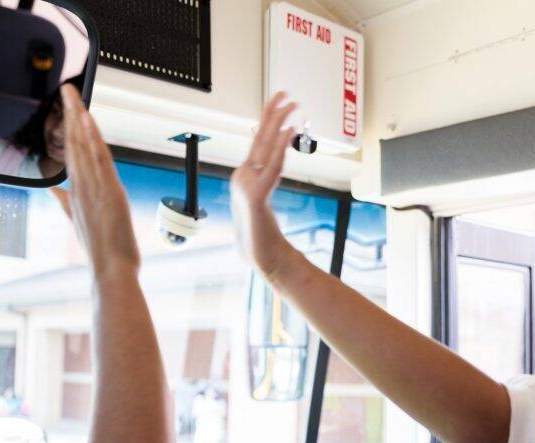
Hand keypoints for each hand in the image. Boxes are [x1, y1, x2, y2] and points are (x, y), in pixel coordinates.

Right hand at [60, 84, 139, 273]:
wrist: (110, 271)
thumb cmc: (98, 250)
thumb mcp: (77, 222)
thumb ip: (64, 201)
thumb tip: (54, 188)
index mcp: (76, 191)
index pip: (70, 151)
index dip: (67, 126)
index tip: (64, 106)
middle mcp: (82, 186)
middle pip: (73, 143)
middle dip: (70, 114)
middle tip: (66, 89)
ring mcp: (94, 188)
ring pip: (84, 147)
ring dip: (79, 119)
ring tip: (73, 95)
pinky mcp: (109, 192)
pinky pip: (99, 159)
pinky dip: (93, 138)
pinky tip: (88, 121)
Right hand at [230, 92, 299, 279]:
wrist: (261, 257)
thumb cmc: (262, 235)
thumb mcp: (261, 204)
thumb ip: (264, 185)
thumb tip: (272, 167)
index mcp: (244, 177)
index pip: (257, 141)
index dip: (267, 119)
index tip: (277, 102)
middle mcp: (243, 177)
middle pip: (259, 138)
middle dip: (272, 113)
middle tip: (284, 93)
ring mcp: (247, 186)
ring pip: (265, 147)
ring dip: (278, 123)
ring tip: (290, 105)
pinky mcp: (256, 196)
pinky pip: (271, 166)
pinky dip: (280, 146)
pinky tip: (289, 132)